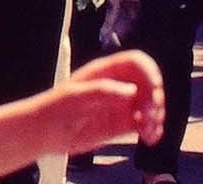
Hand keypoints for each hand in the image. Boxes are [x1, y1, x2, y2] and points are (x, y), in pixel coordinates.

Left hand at [47, 51, 165, 150]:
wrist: (46, 132)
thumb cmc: (56, 108)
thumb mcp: (76, 97)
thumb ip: (103, 92)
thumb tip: (132, 91)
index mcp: (104, 71)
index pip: (136, 62)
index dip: (150, 72)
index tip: (154, 91)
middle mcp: (115, 86)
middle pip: (148, 84)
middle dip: (155, 100)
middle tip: (149, 117)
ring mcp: (119, 105)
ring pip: (149, 106)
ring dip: (156, 118)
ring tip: (148, 133)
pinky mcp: (120, 124)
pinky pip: (144, 124)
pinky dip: (152, 131)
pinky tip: (149, 139)